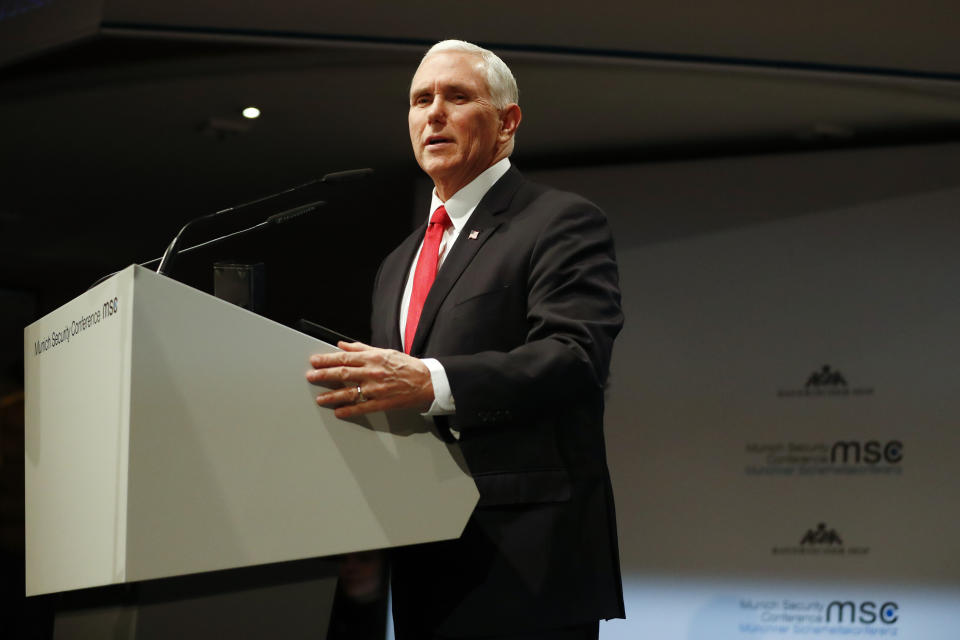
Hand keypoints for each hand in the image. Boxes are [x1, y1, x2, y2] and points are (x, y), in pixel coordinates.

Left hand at [306, 341, 434, 417]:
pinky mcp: (382, 403)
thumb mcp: (384, 352)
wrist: (427, 382)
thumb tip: (342, 345)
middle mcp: (373, 373)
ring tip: (320, 398)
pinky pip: (362, 408)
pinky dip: (349, 410)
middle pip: (343, 374)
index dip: (327, 359)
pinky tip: (338, 412)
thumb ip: (361, 349)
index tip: (315, 361)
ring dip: (332, 395)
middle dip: (324, 375)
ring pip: (350, 392)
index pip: (345, 358)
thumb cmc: (407, 366)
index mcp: (373, 358)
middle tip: (311, 376)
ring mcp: (377, 389)